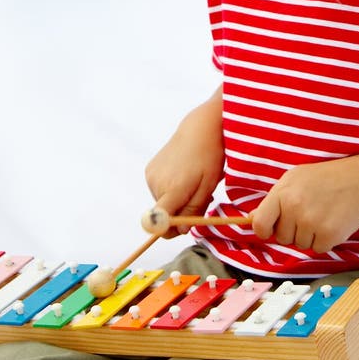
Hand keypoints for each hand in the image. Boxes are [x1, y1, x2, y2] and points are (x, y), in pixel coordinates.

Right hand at [145, 87, 223, 237]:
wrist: (200, 129)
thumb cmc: (209, 157)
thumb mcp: (208, 187)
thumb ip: (193, 211)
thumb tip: (181, 229)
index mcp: (172, 189)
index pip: (159, 224)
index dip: (171, 230)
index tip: (185, 224)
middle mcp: (156, 184)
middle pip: (164, 215)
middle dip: (181, 212)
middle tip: (200, 197)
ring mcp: (151, 176)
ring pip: (163, 203)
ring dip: (177, 200)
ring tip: (193, 183)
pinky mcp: (149, 170)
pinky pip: (159, 190)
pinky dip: (171, 189)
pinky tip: (183, 175)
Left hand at [251, 158, 358, 253]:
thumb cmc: (324, 178)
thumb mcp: (294, 179)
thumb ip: (274, 199)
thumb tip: (253, 220)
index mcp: (283, 193)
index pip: (260, 223)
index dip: (264, 230)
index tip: (271, 230)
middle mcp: (295, 207)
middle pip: (282, 238)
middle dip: (293, 230)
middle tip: (308, 213)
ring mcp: (312, 222)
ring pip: (300, 245)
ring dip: (310, 235)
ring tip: (322, 214)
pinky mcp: (328, 234)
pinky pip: (318, 249)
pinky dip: (325, 240)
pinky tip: (332, 222)